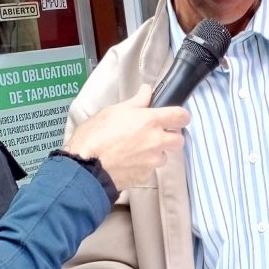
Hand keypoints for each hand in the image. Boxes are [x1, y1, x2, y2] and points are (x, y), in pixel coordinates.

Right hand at [66, 84, 188, 190]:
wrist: (86, 168)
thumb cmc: (95, 136)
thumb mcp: (112, 111)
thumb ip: (135, 102)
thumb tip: (147, 92)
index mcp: (151, 121)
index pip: (181, 116)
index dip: (180, 116)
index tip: (174, 117)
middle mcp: (156, 141)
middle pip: (179, 140)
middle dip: (171, 137)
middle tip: (155, 134)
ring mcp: (152, 161)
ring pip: (164, 156)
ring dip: (155, 153)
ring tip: (135, 150)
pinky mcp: (145, 177)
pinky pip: (150, 170)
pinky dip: (142, 166)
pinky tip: (127, 162)